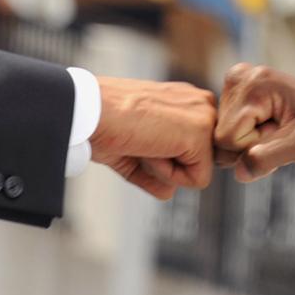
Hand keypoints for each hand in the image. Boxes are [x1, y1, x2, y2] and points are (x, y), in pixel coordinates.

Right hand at [92, 77, 216, 199]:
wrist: (89, 111)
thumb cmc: (103, 123)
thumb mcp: (132, 150)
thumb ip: (154, 172)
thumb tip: (169, 192)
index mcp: (188, 102)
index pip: (193, 152)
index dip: (163, 160)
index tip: (138, 140)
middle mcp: (202, 104)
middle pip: (198, 163)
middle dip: (166, 165)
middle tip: (139, 142)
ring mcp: (205, 117)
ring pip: (198, 172)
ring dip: (165, 169)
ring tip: (143, 142)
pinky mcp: (202, 133)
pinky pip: (196, 179)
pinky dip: (168, 174)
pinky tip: (149, 147)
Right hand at [213, 63, 294, 181]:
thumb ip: (267, 158)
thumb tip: (238, 171)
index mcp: (255, 83)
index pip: (227, 137)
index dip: (253, 148)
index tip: (284, 136)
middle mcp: (242, 77)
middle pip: (223, 134)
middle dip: (252, 144)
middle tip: (284, 135)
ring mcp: (241, 83)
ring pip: (226, 134)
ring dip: (254, 142)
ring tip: (283, 131)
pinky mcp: (243, 93)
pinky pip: (232, 130)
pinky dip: (253, 137)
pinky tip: (275, 129)